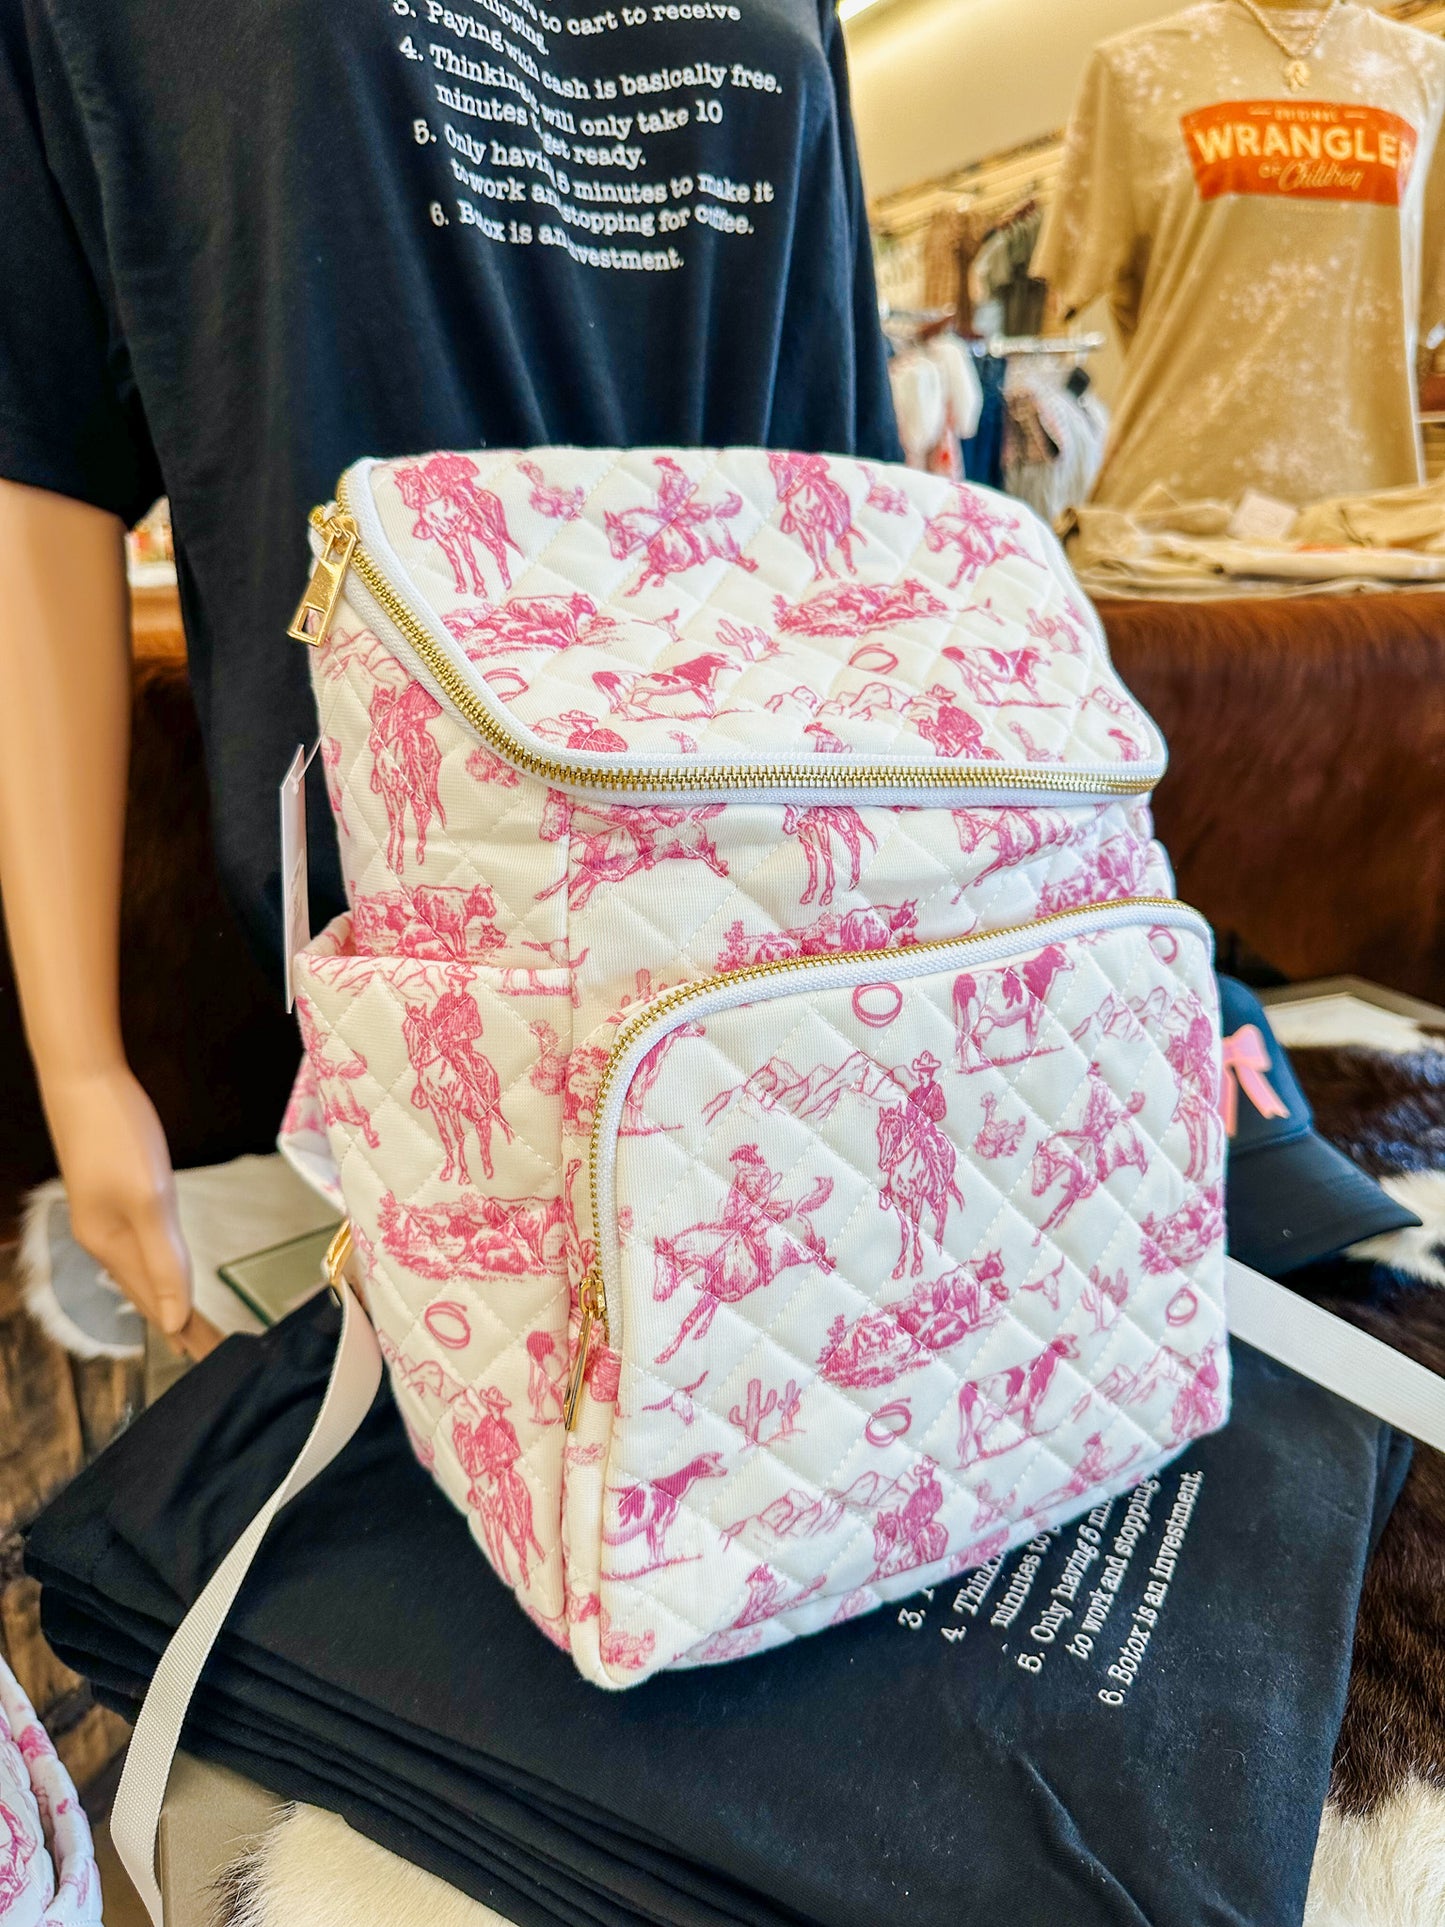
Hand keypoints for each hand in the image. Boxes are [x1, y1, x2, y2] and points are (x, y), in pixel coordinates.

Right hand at [40, 1060, 213, 1354]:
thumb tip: (175, 1319)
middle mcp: (104, 1239)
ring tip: (190, 1325)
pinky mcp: (111, 1192)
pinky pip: (138, 1246)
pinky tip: (161, 1269)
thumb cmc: (118, 1137)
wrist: (82, 1080)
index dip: (188, 1332)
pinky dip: (156, 1268)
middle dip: (180, 1323)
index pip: (158, 1304)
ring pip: (141, 1270)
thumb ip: (162, 1261)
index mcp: (113, 1247)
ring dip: (167, 1298)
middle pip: (148, 1292)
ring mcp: (105, 1215)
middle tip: (210, 1352)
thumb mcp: (149, 1200)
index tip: (213, 1362)